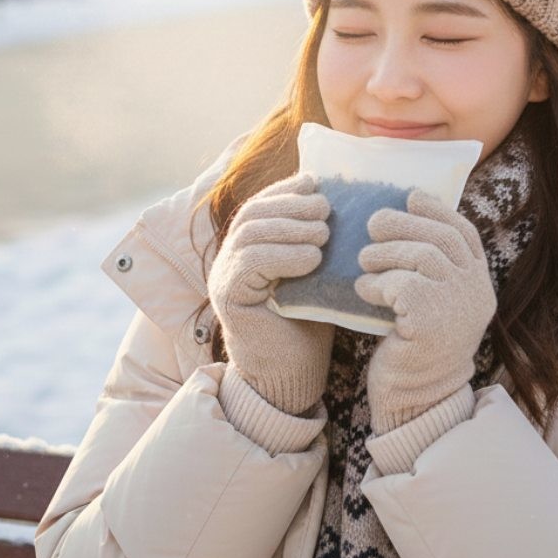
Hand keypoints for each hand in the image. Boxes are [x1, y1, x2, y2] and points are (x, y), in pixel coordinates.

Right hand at [207, 172, 333, 415]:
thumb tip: (334, 198)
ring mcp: (223, 277)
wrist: (291, 375)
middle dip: (291, 204)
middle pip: (253, 213)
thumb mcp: (315, 273)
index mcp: (247, 248)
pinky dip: (284, 254)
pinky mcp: (227, 297)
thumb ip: (314, 241)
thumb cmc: (308, 324)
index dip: (286, 189)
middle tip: (326, 208)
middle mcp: (229, 258)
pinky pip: (251, 262)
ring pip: (251, 233)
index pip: (260, 204)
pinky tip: (312, 258)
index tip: (316, 182)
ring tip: (324, 233)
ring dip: (291, 227)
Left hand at [356, 188, 495, 433]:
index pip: (465, 233)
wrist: (416, 400)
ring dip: (384, 253)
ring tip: (363, 261)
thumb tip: (398, 220)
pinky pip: (402, 284)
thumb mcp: (432, 302)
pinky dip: (377, 283)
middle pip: (441, 238)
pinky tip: (363, 291)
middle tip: (372, 224)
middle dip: (403, 224)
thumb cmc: (415, 347)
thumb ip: (429, 269)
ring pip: (422, 256)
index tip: (411, 196)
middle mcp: (476, 292)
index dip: (438, 210)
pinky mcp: (433, 322)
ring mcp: (459, 307)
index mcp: (478, 284)